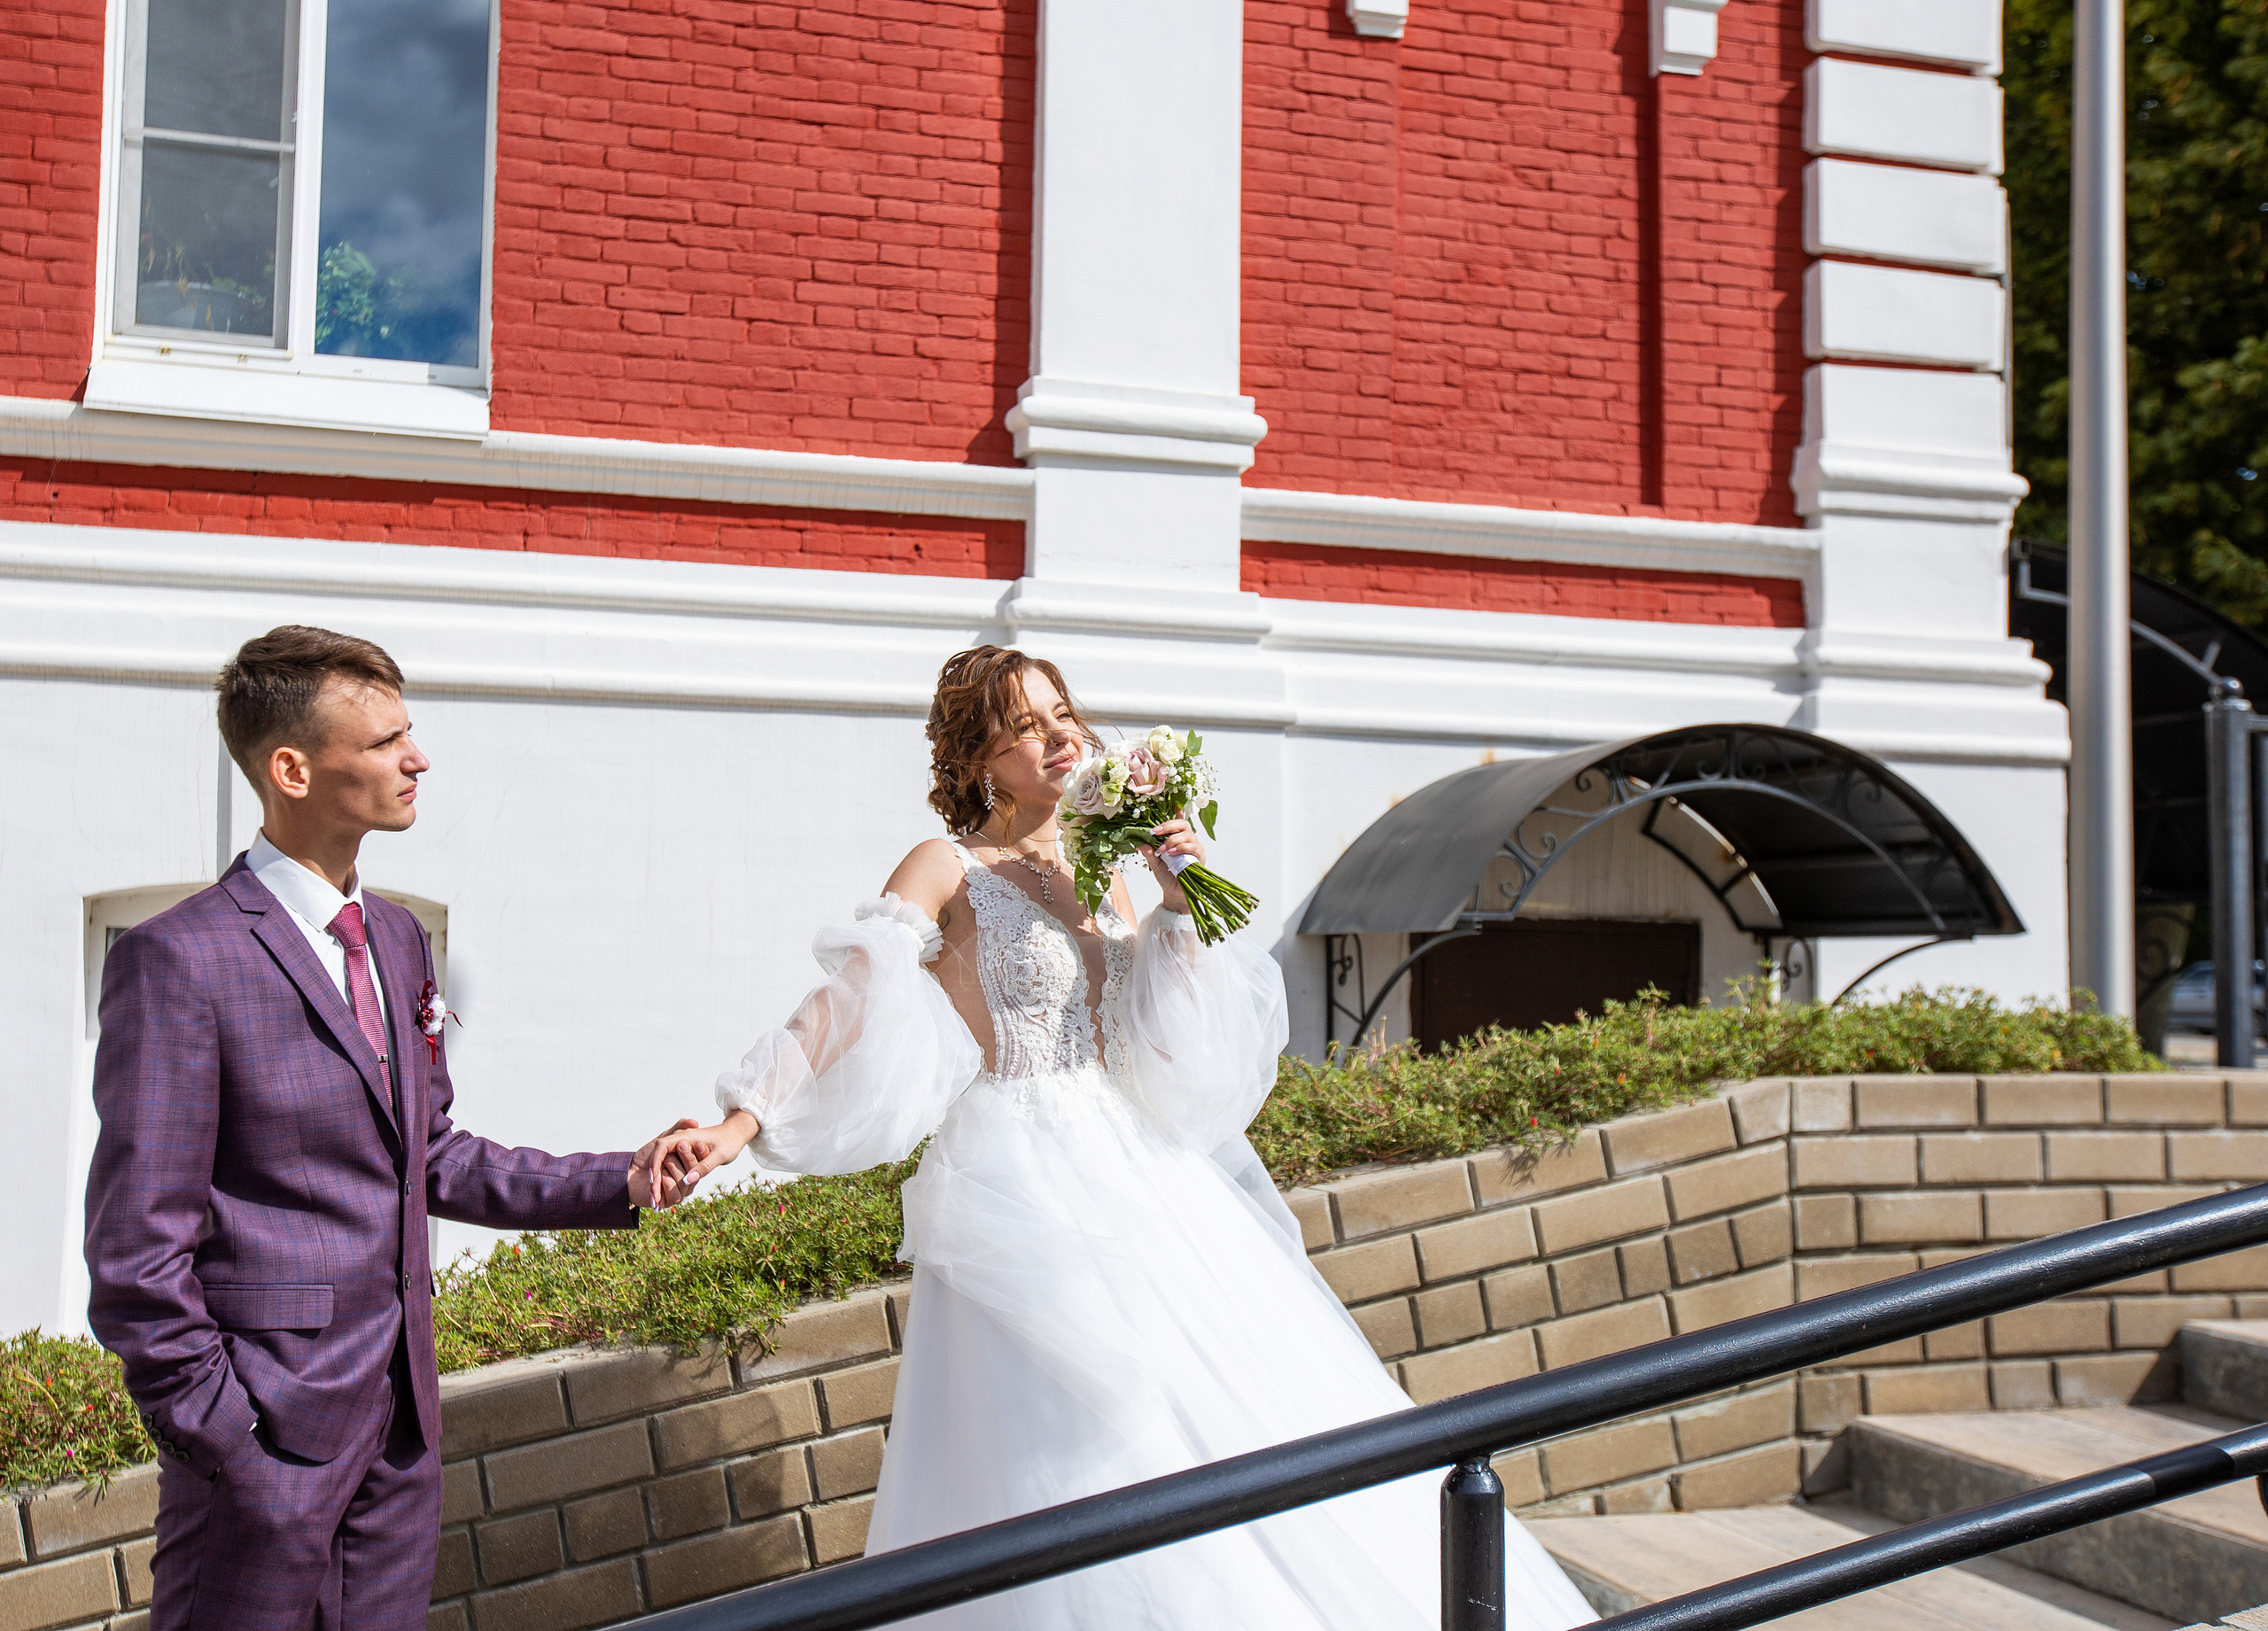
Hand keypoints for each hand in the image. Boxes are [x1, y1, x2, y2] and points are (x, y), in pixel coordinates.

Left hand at [629, 1119, 704, 1208]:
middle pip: (697, 1170)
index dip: (702, 1151)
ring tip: (663, 1163)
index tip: (699, 1142)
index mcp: (690, 1165)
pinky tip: (658, 1176)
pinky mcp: (670, 1200)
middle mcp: (688, 1179)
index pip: (703, 1160)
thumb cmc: (645, 1157)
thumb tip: (694, 1122)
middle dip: (688, 1156)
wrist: (629, 1172)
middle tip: (680, 1145)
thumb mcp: (663, 1139)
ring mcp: (681, 1190)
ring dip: (673, 1168)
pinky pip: (675, 1193)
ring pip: (685, 1181)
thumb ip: (678, 1129)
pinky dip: (666, 1182)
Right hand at [637, 1110, 760, 1206]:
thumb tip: (687, 1180)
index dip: (655, 1163)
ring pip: (662, 1163)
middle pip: (658, 1157)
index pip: (662, 1147)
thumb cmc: (729, 1142)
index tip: (652, 1179)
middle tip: (652, 1198)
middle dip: (654, 1177)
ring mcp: (679, 1147)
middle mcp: (679, 1140)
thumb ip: (703, 1167)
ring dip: (657, 1181)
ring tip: (655, 1201)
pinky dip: (665, 1179)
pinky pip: (670, 1166)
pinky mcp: (682, 1154)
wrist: (735, 1134)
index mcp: (685, 1136)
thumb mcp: (719, 1155)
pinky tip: (664, 1195)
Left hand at [1138, 817, 1203, 913]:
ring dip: (1172, 840)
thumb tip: (1138, 842)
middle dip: (1168, 825)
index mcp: (1177, 837)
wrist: (1174, 892)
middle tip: (1155, 832)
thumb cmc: (1166, 875)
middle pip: (1183, 824)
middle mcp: (1188, 839)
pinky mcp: (1199, 857)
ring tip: (1162, 849)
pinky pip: (1193, 847)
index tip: (1173, 803)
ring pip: (1188, 834)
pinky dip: (1181, 848)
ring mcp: (1195, 847)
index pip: (1178, 821)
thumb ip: (1149, 851)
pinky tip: (1171, 853)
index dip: (1178, 810)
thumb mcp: (1154, 862)